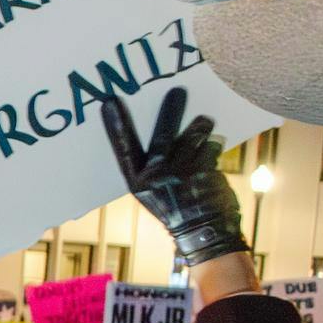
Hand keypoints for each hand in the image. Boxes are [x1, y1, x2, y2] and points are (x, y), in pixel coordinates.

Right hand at [102, 88, 245, 266]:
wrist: (202, 231)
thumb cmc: (175, 208)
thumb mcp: (151, 192)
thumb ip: (153, 165)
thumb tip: (170, 130)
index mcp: (137, 182)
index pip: (124, 148)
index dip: (116, 125)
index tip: (110, 102)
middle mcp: (156, 177)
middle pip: (163, 136)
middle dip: (171, 111)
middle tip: (177, 91)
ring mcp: (182, 174)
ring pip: (193, 137)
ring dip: (201, 128)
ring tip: (204, 121)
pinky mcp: (205, 172)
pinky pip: (211, 148)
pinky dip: (213, 147)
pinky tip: (211, 154)